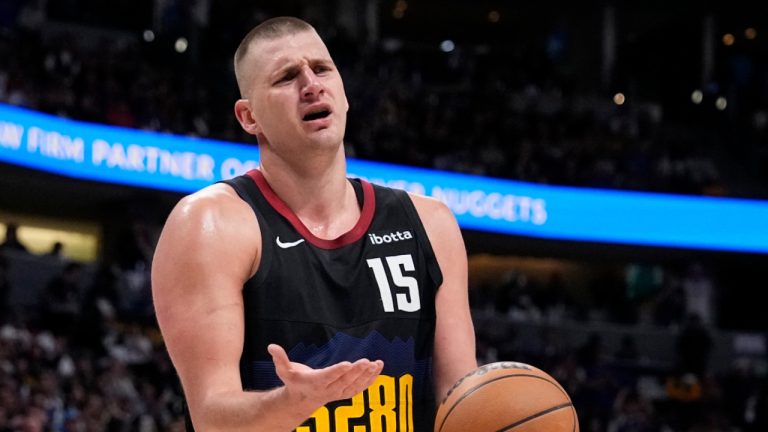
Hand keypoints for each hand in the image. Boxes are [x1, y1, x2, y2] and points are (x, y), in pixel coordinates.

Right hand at [268, 344, 383, 406]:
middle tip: (367, 361)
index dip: (338, 371)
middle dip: (357, 371)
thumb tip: (271, 346)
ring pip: (355, 385)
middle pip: (345, 380)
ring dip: (367, 375)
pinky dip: (370, 379)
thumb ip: (279, 358)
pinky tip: (378, 368)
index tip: (348, 364)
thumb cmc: (294, 382)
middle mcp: (328, 389)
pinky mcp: (345, 392)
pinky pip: (360, 387)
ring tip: (377, 364)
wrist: (301, 401)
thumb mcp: (284, 371)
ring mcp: (338, 392)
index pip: (328, 377)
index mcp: (315, 382)